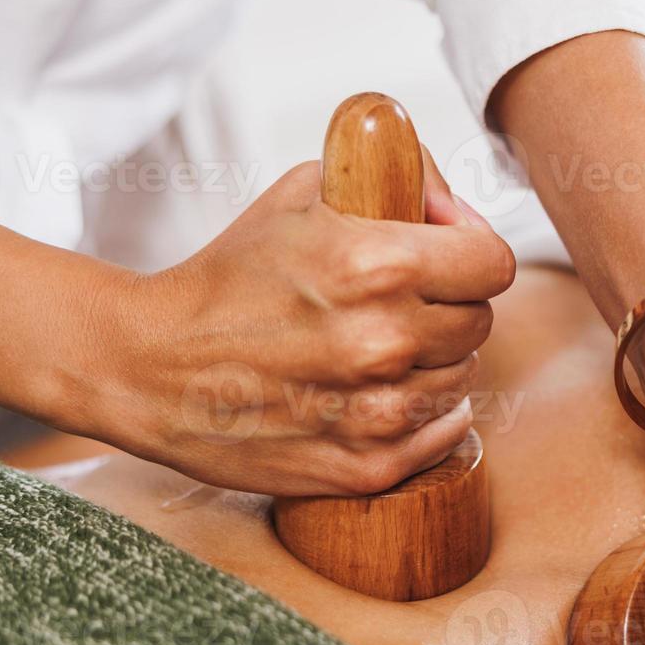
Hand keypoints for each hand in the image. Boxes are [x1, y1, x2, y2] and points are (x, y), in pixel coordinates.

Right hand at [79, 153, 515, 495]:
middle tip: (400, 304)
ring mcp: (378, 412)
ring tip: (379, 351)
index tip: (446, 255)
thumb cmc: (228, 277)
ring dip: (433, 362)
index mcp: (378, 265)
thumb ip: (391, 178)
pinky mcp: (365, 466)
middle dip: (448, 306)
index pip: (494, 262)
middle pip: (480, 322)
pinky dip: (427, 416)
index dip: (472, 252)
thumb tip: (454, 201)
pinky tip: (386, 394)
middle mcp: (386, 342)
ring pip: (462, 379)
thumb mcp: (302, 193)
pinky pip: (443, 435)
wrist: (150, 367)